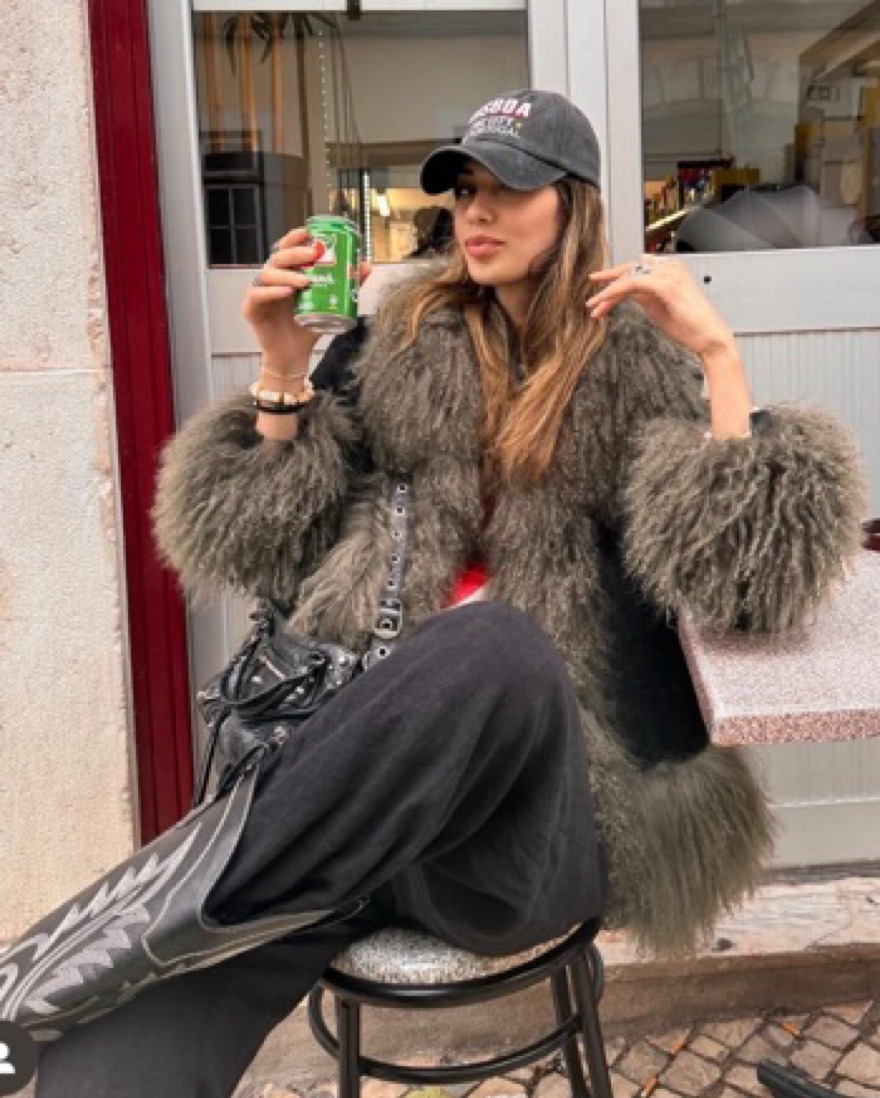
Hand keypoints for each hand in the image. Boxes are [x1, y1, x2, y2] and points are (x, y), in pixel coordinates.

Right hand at [243, 227, 372, 372]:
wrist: (294, 356)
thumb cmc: (307, 328)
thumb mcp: (330, 305)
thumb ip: (347, 286)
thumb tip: (366, 266)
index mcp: (287, 273)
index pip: (287, 249)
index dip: (295, 238)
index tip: (308, 232)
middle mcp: (272, 279)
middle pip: (278, 257)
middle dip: (296, 253)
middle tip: (314, 254)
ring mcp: (259, 292)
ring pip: (268, 274)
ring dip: (287, 274)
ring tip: (305, 281)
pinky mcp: (250, 309)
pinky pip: (257, 295)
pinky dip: (271, 292)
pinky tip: (287, 292)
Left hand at [588, 256, 733, 360]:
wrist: (709, 337)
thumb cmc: (688, 325)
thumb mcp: (659, 307)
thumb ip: (644, 296)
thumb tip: (628, 292)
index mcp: (670, 269)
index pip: (637, 269)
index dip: (617, 278)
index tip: (600, 289)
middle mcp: (669, 267)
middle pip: (630, 269)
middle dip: (608, 282)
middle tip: (591, 294)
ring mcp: (668, 274)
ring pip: (628, 278)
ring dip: (608, 293)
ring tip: (594, 306)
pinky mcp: (665, 285)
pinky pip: (632, 284)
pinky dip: (614, 292)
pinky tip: (603, 301)